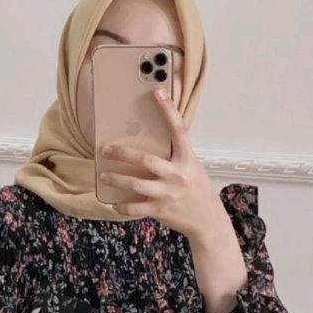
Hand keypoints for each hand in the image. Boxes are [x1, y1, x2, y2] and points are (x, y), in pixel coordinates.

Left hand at [98, 87, 227, 243]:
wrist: (208, 220)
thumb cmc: (198, 190)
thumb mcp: (193, 167)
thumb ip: (177, 155)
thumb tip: (156, 138)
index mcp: (187, 160)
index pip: (179, 130)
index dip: (168, 110)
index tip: (157, 92)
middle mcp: (177, 175)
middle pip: (145, 160)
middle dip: (122, 153)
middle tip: (106, 149)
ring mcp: (168, 193)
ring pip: (136, 183)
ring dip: (116, 178)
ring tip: (103, 174)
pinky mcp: (161, 210)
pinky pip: (136, 207)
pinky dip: (123, 206)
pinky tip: (115, 203)